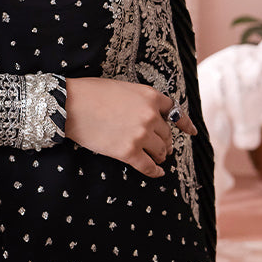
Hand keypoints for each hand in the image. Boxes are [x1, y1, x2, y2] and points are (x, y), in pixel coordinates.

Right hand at [64, 76, 196, 177]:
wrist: (70, 105)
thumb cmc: (91, 93)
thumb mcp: (124, 89)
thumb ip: (141, 101)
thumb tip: (150, 117)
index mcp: (150, 96)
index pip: (175, 112)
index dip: (184, 124)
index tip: (191, 132)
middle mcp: (150, 116)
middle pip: (167, 134)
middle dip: (165, 142)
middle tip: (163, 148)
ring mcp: (141, 135)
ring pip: (160, 151)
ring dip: (160, 155)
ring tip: (158, 158)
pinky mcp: (128, 152)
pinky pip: (148, 166)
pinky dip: (155, 171)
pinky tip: (158, 173)